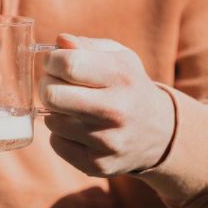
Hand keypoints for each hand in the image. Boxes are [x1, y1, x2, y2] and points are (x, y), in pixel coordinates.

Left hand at [40, 34, 174, 176]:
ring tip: (71, 105)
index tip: (54, 62)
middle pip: (52, 95)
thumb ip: (85, 44)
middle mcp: (116, 111)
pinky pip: (56, 143)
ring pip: (51, 120)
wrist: (161, 132)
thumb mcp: (117, 55)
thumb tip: (59, 41)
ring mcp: (107, 142)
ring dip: (54, 110)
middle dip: (47, 84)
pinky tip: (77, 126)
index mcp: (120, 77)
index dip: (52, 61)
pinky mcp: (99, 165)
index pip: (68, 64)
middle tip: (56, 83)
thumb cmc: (128, 84)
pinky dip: (60, 133)